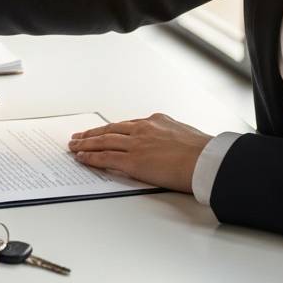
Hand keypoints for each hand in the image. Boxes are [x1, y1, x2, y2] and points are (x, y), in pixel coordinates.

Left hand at [67, 113, 211, 192]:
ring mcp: (136, 144)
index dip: (111, 129)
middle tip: (78, 136)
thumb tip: (172, 142)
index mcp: (156, 121)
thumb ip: (172, 136)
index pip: (126, 125)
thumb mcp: (186, 134)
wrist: (208, 160)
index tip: (102, 131)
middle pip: (110, 130)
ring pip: (103, 141)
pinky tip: (82, 158)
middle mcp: (142, 130)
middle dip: (92, 134)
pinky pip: (105, 158)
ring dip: (86, 144)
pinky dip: (91, 157)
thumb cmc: (205, 152)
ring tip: (74, 146)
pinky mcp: (133, 161)